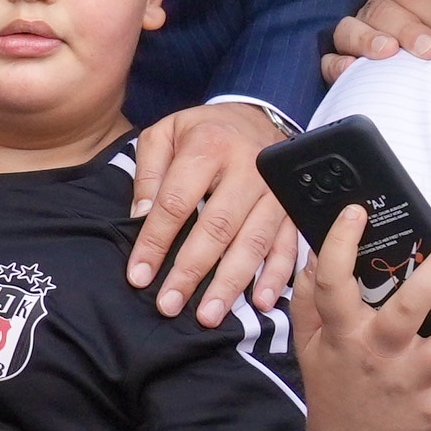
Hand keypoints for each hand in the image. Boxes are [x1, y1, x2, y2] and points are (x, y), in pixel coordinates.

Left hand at [126, 105, 298, 325]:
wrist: (256, 115)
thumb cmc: (203, 131)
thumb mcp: (165, 134)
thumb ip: (148, 173)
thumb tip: (140, 218)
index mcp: (208, 146)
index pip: (176, 202)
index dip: (155, 242)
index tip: (139, 276)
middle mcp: (247, 168)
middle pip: (217, 227)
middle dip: (191, 271)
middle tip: (170, 305)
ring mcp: (274, 190)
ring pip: (253, 242)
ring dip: (231, 282)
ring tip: (209, 316)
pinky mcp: (291, 206)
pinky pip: (287, 244)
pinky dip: (276, 276)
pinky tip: (259, 302)